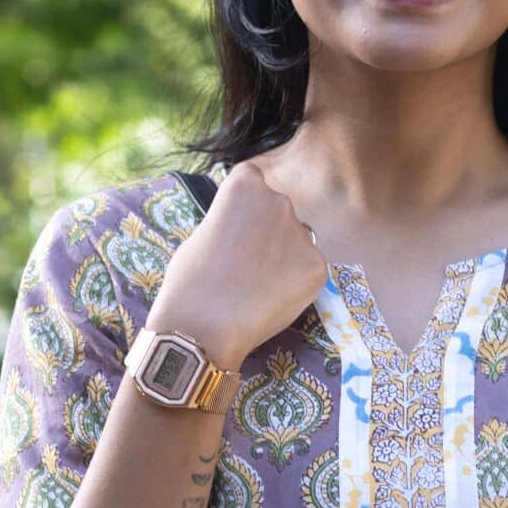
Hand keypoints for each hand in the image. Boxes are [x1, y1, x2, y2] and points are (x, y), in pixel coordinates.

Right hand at [149, 155, 327, 368]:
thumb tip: (247, 228)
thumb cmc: (189, 280)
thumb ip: (232, 221)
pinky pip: (308, 270)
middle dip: (269, 232)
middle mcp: (279, 200)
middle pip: (279, 211)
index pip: (255, 181)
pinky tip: (271, 299)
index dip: (247, 206)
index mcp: (245, 184)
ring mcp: (302, 233)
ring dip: (284, 258)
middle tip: (248, 263)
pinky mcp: (317, 266)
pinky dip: (295, 284)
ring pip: (296, 242)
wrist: (202, 325)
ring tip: (257, 286)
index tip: (239, 227)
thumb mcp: (203, 232)